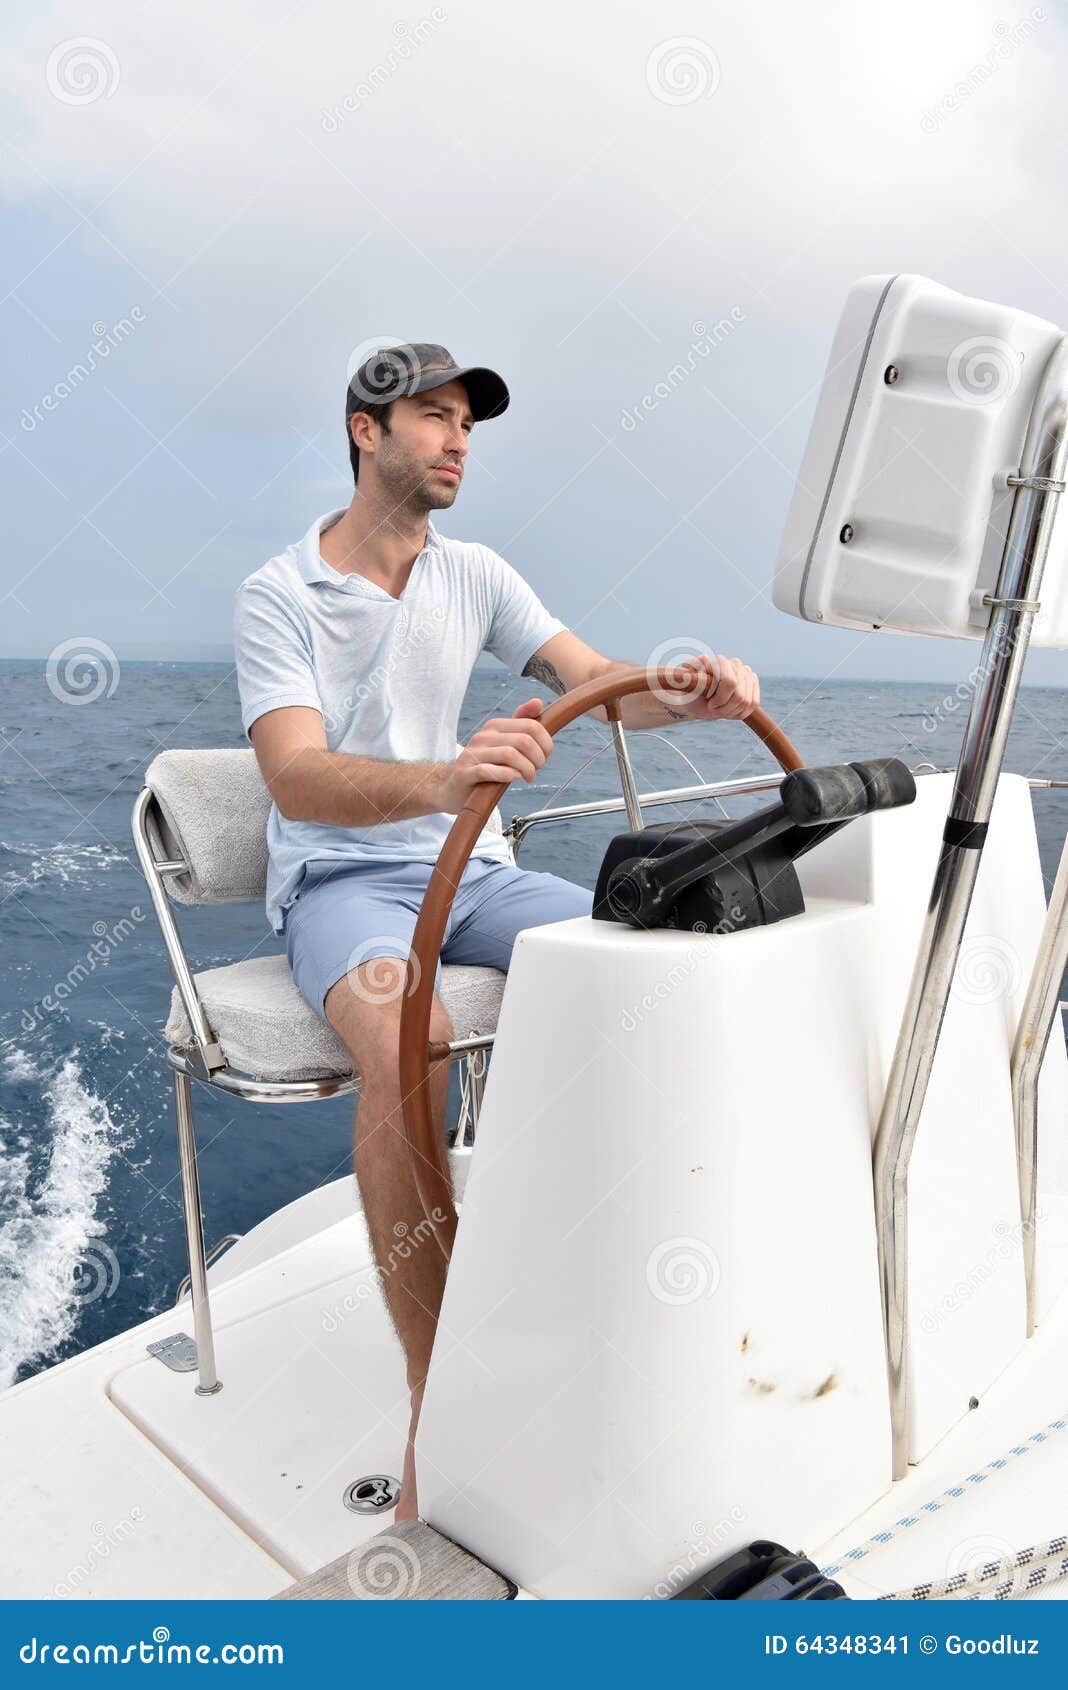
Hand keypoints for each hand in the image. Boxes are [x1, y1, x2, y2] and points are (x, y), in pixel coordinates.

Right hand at [435, 698, 553, 812]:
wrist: (452, 787)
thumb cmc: (485, 766)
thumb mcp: (503, 743)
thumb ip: (521, 724)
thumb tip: (538, 701)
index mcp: (495, 726)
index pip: (532, 726)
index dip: (546, 744)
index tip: (544, 757)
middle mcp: (483, 736)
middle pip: (524, 740)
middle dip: (538, 758)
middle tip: (536, 770)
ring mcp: (472, 754)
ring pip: (510, 754)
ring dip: (526, 769)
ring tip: (528, 777)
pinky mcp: (465, 773)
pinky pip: (488, 770)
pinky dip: (507, 775)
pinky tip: (513, 778)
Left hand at [665, 653, 759, 721]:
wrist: (698, 697)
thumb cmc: (690, 690)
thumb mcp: (685, 683)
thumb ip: (691, 669)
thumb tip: (703, 659)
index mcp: (719, 661)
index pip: (730, 683)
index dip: (721, 700)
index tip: (710, 705)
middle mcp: (735, 664)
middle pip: (740, 695)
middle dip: (726, 709)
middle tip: (714, 710)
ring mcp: (746, 673)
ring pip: (747, 701)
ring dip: (732, 712)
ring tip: (720, 711)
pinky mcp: (753, 683)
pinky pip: (753, 703)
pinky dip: (741, 712)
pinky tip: (730, 711)